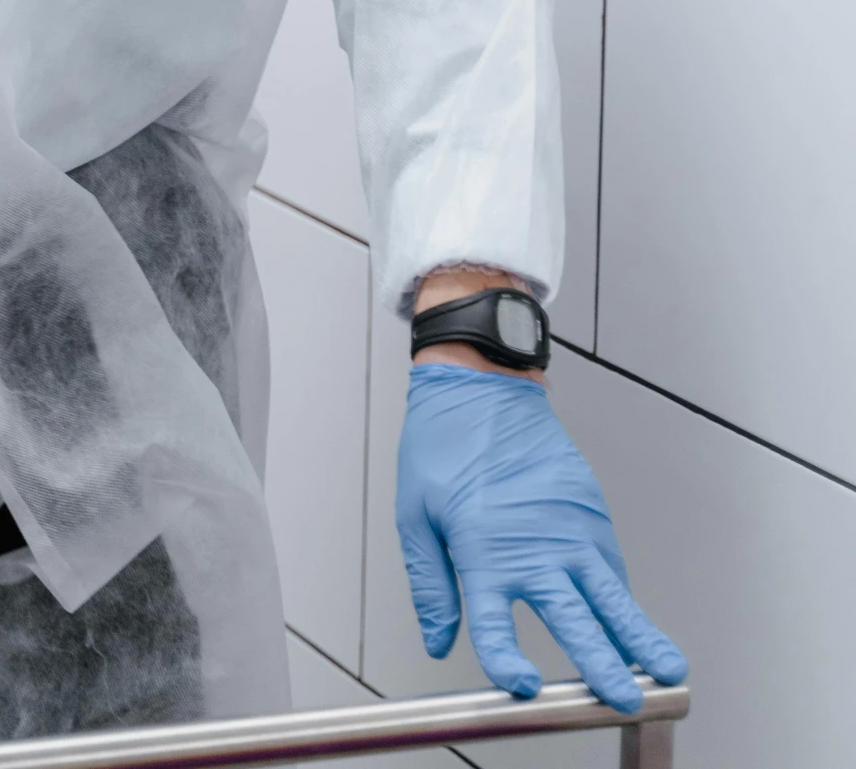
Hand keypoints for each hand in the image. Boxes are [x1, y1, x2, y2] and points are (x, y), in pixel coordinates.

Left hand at [396, 365, 686, 712]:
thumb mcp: (415, 514)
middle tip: (626, 700)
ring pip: (612, 595)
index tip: (521, 690)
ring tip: (667, 674)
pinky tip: (632, 625)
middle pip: (574, 619)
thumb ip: (431, 585)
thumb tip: (438, 641)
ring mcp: (569, 526)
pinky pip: (609, 564)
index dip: (508, 662)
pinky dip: (623, 598)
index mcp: (482, 549)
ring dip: (640, 637)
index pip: (495, 624)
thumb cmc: (444, 443)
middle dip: (603, 666)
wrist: (481, 382)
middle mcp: (534, 544)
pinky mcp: (589, 508)